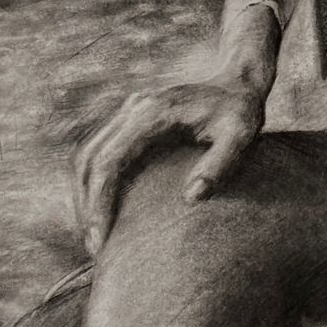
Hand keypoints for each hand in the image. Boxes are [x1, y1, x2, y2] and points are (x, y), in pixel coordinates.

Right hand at [73, 75, 264, 257]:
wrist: (239, 78)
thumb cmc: (242, 109)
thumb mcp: (242, 135)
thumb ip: (220, 164)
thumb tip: (191, 198)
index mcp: (153, 113)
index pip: (109, 162)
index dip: (99, 202)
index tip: (102, 238)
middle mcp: (133, 109)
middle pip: (88, 160)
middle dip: (86, 206)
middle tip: (96, 247)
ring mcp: (129, 111)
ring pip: (87, 155)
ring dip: (84, 195)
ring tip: (96, 235)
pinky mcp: (132, 119)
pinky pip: (100, 151)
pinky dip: (94, 181)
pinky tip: (105, 209)